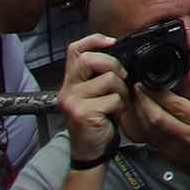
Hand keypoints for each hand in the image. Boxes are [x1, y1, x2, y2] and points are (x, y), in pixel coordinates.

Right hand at [53, 38, 127, 167]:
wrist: (89, 150)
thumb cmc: (97, 118)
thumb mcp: (95, 93)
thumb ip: (99, 75)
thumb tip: (121, 54)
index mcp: (70, 80)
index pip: (75, 50)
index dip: (94, 40)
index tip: (113, 42)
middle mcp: (67, 89)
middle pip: (90, 59)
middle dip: (114, 65)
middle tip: (122, 78)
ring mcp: (73, 102)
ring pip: (108, 79)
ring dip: (122, 90)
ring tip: (118, 101)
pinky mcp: (83, 114)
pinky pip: (113, 99)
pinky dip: (120, 105)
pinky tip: (114, 113)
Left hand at [120, 55, 189, 184]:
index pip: (175, 104)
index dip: (158, 92)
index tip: (149, 81)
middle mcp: (187, 136)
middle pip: (156, 118)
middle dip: (143, 101)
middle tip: (137, 87)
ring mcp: (175, 148)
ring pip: (148, 130)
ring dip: (139, 113)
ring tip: (136, 99)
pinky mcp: (167, 156)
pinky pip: (148, 139)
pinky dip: (141, 126)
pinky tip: (140, 116)